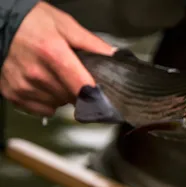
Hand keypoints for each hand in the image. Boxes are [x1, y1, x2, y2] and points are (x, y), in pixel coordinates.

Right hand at [0, 2, 113, 116]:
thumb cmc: (31, 21)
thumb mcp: (65, 25)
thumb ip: (92, 43)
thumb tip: (114, 57)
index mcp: (53, 54)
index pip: (84, 88)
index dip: (96, 94)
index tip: (101, 94)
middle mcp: (37, 74)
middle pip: (73, 98)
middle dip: (79, 89)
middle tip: (73, 74)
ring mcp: (24, 86)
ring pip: (59, 104)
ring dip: (63, 95)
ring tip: (55, 75)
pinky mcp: (13, 94)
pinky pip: (43, 109)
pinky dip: (48, 100)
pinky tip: (44, 84)